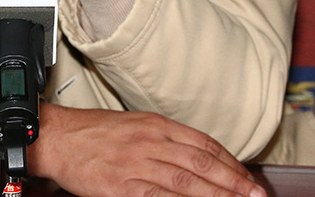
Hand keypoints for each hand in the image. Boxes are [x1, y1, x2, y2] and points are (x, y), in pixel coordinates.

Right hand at [29, 105, 264, 196]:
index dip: (231, 162)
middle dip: (234, 182)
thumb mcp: (133, 126)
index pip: (204, 143)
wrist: (57, 137)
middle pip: (202, 163)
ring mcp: (137, 164)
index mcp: (155, 124)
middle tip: (257, 195)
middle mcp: (150, 141)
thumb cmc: (92, 133)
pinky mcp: (121, 185)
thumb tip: (197, 157)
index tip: (248, 177)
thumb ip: (164, 140)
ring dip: (218, 195)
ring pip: (187, 181)